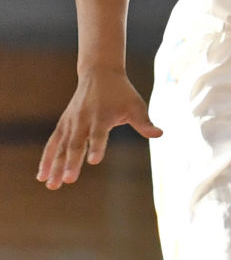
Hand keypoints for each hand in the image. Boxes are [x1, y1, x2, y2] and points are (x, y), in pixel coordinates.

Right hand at [37, 70, 161, 188]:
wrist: (99, 74)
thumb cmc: (121, 93)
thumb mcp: (136, 105)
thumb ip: (144, 122)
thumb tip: (160, 134)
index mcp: (101, 117)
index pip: (99, 135)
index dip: (96, 147)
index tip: (94, 161)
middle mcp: (82, 121)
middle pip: (75, 144)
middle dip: (71, 163)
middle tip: (68, 180)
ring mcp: (70, 123)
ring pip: (60, 147)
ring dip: (55, 166)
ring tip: (51, 185)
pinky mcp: (63, 125)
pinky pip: (53, 144)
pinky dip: (47, 159)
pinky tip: (41, 176)